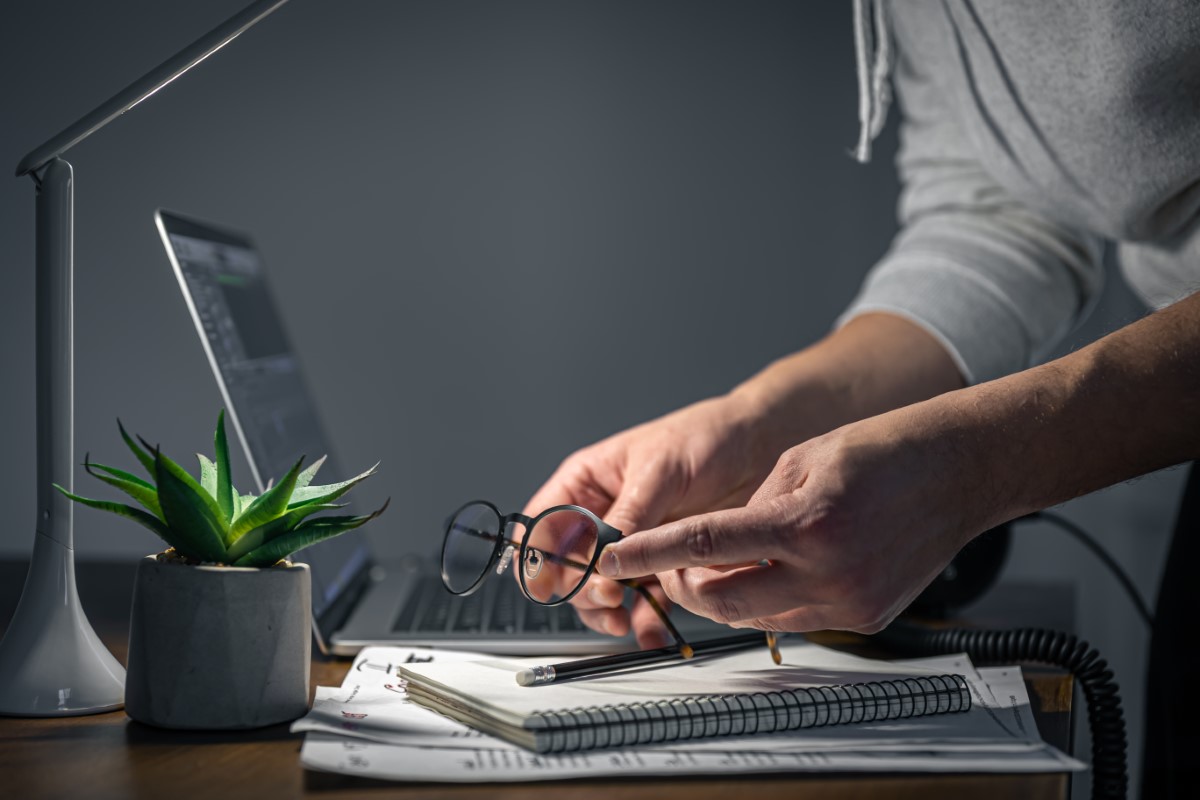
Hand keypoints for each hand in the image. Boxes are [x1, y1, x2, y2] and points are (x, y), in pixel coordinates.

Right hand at [522, 393, 775, 647]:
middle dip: (578, 588)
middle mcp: (602, 516)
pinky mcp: (662, 565)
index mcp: (586, 483)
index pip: (541, 525)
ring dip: (604, 611)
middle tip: (607, 594)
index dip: (539, 556)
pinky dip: (643, 621)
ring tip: (622, 617)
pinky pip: (642, 601)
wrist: (761, 446)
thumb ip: (627, 517)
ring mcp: (631, 544)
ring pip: (599, 591)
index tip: (555, 580)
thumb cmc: (704, 437)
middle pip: (565, 567)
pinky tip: (651, 632)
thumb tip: (599, 560)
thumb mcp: (658, 472)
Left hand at [595, 405, 991, 633]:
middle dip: (683, 584)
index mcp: (804, 521)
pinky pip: (796, 620)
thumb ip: (750, 507)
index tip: (612, 560)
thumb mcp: (799, 460)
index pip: (703, 545)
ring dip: (728, 593)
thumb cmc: (885, 450)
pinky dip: (774, 598)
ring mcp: (850, 602)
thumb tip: (712, 545)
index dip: (649, 555)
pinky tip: (781, 568)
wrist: (961, 471)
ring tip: (731, 560)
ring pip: (756, 617)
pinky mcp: (866, 617)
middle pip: (720, 600)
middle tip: (672, 564)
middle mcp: (828, 572)